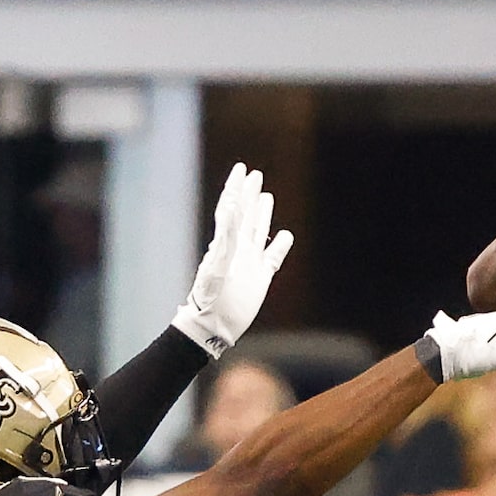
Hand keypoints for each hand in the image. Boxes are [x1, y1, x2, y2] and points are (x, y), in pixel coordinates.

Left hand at [173, 164, 295, 359]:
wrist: (213, 326)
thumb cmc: (209, 299)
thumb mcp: (217, 267)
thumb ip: (225, 239)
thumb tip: (230, 210)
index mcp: (225, 242)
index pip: (231, 208)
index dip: (235, 188)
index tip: (241, 169)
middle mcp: (238, 249)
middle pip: (245, 215)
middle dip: (249, 194)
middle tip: (255, 175)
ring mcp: (250, 263)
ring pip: (259, 232)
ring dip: (263, 214)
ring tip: (267, 197)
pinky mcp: (261, 278)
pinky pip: (273, 258)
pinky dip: (280, 246)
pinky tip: (286, 236)